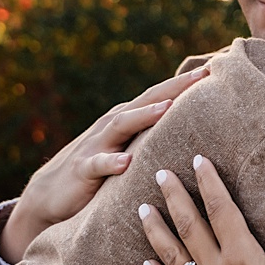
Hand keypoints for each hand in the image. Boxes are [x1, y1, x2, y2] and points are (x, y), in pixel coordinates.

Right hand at [0, 66, 209, 262]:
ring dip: (145, 115)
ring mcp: (97, 145)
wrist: (50, 194)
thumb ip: (154, 138)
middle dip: (174, 87)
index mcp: (128, 119)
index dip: (185, 83)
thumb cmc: (101, 171)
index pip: (160, 95)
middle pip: (146, 100)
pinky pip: (97, 164)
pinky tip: (125, 162)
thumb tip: (194, 132)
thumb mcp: (129, 150)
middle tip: (201, 76)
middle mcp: (113, 125)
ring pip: (122, 125)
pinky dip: (111, 161)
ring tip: (168, 108)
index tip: (214, 70)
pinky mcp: (83, 169)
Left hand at [140, 155, 264, 264]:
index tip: (198, 160)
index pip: (221, 210)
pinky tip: (145, 263)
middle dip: (174, 196)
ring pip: (172, 256)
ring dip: (156, 230)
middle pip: (189, 226)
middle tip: (159, 172)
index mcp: (243, 259)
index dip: (209, 182)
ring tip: (142, 209)